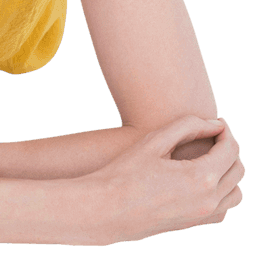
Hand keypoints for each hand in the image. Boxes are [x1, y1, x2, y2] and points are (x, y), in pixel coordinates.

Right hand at [86, 116, 243, 243]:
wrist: (108, 209)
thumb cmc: (126, 172)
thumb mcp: (153, 142)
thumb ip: (188, 127)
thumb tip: (215, 124)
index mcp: (201, 178)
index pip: (230, 150)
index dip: (226, 132)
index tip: (218, 121)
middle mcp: (210, 200)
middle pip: (238, 169)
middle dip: (229, 149)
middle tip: (213, 135)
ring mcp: (205, 216)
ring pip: (236, 192)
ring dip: (230, 172)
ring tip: (210, 157)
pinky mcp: (196, 224)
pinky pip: (224, 208)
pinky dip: (223, 192)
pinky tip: (203, 180)